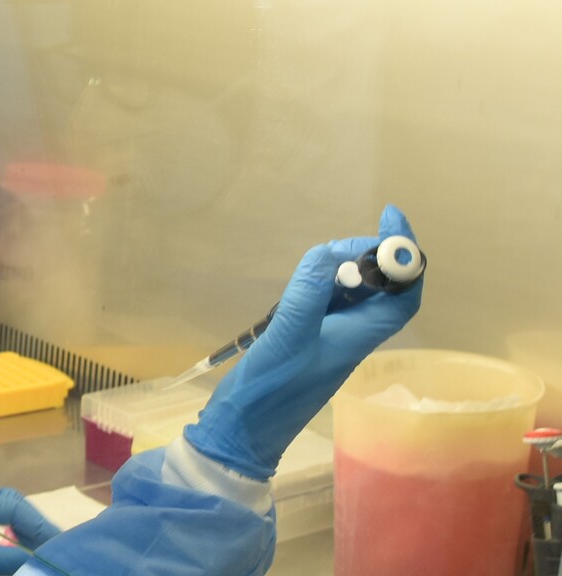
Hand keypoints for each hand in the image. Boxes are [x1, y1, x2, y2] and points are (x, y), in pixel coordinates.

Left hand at [0, 488, 61, 575]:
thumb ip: (5, 560)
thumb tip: (40, 561)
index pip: (12, 508)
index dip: (39, 526)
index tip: (58, 546)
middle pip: (8, 506)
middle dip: (32, 525)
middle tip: (51, 547)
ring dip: (20, 534)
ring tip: (38, 553)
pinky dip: (4, 545)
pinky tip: (12, 557)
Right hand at [187, 205, 423, 479]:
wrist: (243, 430)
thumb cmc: (271, 386)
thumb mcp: (290, 333)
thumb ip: (311, 289)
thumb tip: (329, 252)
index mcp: (361, 336)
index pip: (402, 291)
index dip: (404, 255)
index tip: (389, 218)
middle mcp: (352, 336)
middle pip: (381, 288)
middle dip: (366, 258)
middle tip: (335, 247)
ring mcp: (329, 339)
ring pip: (352, 295)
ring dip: (338, 272)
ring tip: (312, 265)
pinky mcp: (306, 343)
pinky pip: (325, 305)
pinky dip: (317, 287)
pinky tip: (297, 286)